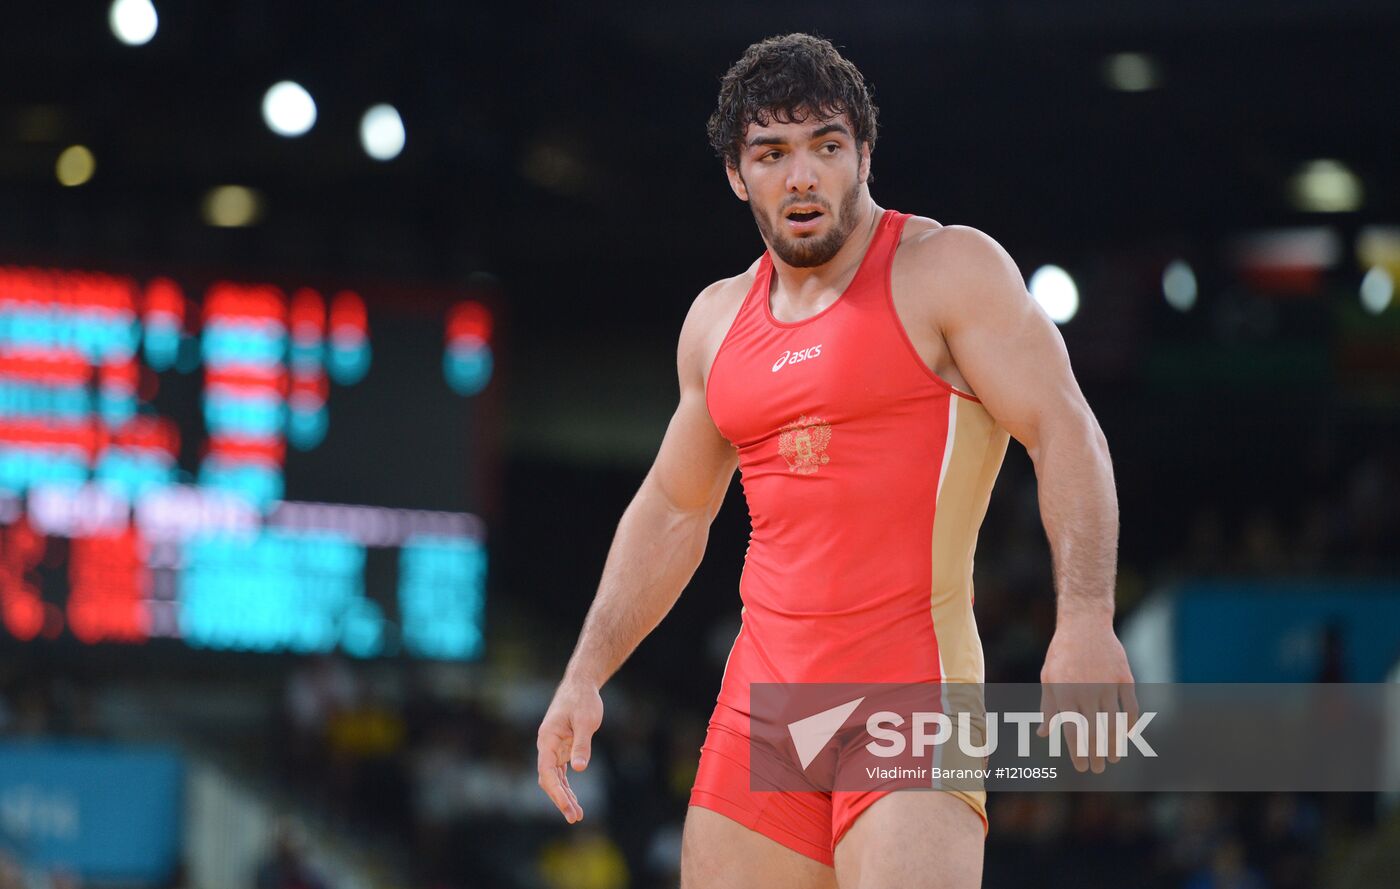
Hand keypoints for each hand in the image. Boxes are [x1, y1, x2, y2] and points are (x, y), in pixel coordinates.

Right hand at [536, 677, 603, 822]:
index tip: (567, 806)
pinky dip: (567, 785)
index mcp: (547, 739)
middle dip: (560, 799)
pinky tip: (572, 799)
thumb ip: (582, 744)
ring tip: (576, 814)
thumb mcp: (586, 721)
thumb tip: (579, 768)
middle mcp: (547, 745)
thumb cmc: (582, 700)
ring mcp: (553, 748)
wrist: (581, 684)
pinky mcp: (562, 748)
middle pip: (549, 779)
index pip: (547, 771)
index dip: (556, 791)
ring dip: (564, 795)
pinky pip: (561, 771)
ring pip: (555, 778)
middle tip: (574, 817)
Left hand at [1036, 616, 1138, 773]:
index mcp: (1064, 693)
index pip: (1072, 732)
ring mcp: (1108, 685)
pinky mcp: (1125, 678)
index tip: (1082, 767)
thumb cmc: (1061, 654)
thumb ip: (1049, 707)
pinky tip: (1127, 735)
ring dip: (1114, 744)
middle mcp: (1086, 691)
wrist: (1085, 624)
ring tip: (1113, 758)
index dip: (1078, 752)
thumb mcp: (1049, 678)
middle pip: (1094, 732)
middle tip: (1099, 768)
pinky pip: (1130, 708)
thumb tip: (1043, 734)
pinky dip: (1130, 725)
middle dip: (1096, 754)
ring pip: (1114, 724)